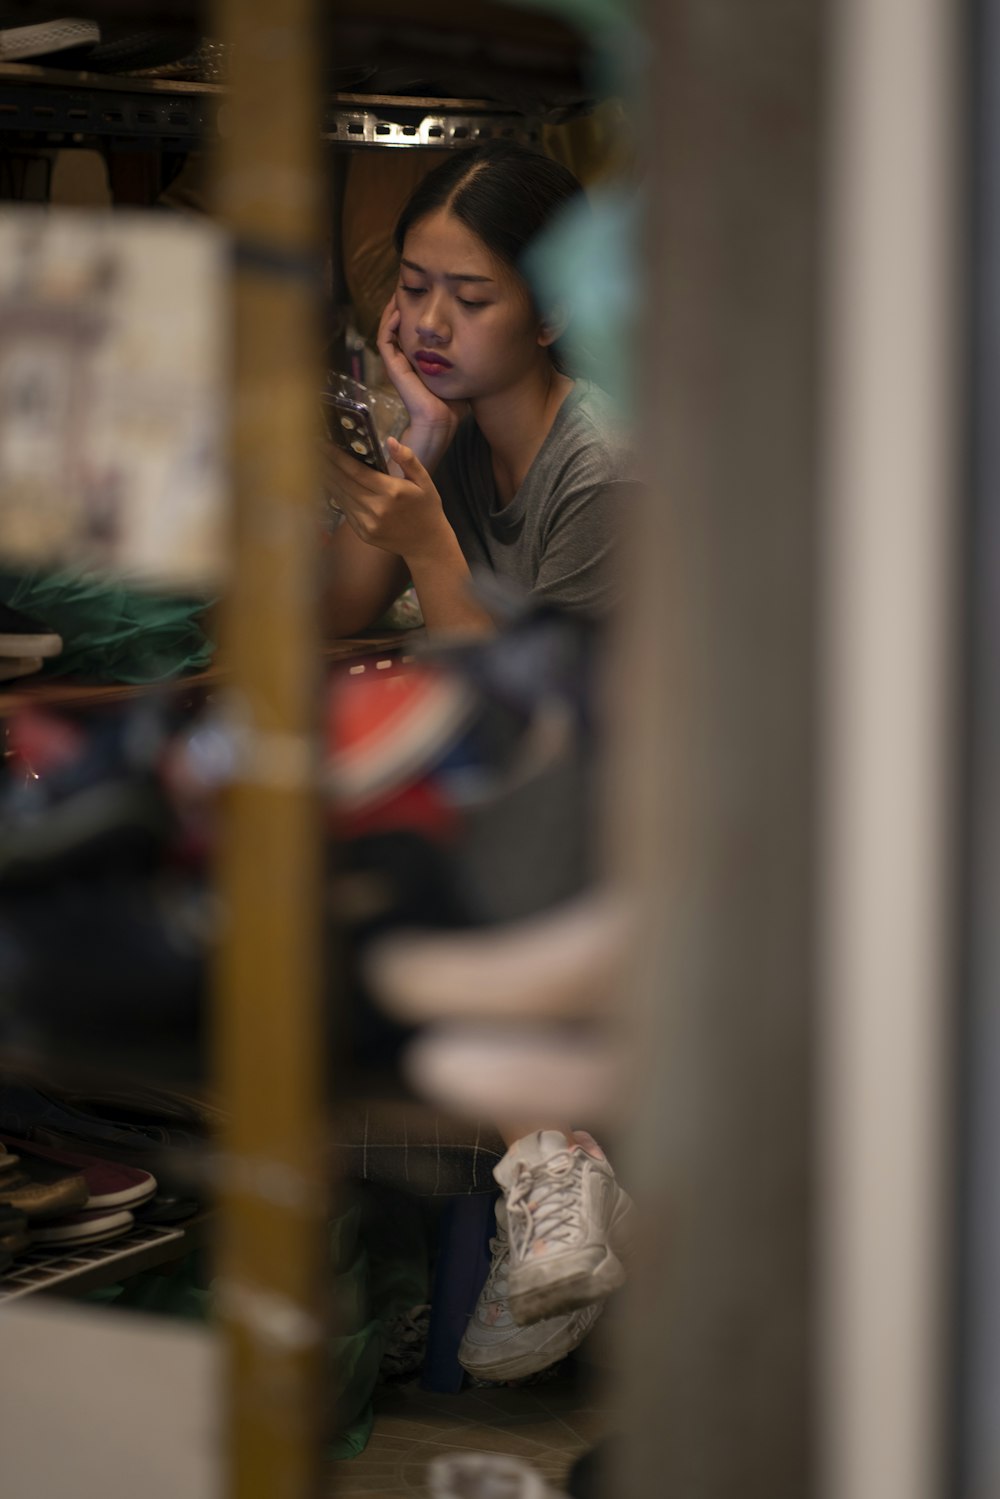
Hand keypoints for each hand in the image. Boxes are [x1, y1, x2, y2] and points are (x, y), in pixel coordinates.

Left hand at [321, 434, 454, 564]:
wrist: (426, 544)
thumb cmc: (426, 508)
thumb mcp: (424, 481)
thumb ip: (408, 459)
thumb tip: (390, 440)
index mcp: (392, 492)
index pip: (357, 472)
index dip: (338, 458)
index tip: (324, 445)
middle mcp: (377, 508)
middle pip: (344, 483)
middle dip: (327, 465)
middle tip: (314, 450)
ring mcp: (368, 523)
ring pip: (341, 497)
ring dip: (328, 480)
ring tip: (317, 464)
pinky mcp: (363, 534)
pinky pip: (345, 511)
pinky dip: (336, 496)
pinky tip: (331, 484)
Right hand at [377, 294, 467, 441]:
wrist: (442, 421)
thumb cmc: (453, 402)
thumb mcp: (458, 369)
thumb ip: (461, 353)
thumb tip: (478, 335)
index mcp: (417, 360)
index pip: (411, 329)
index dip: (415, 310)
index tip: (425, 294)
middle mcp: (404, 360)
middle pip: (397, 325)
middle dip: (403, 304)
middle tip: (409, 286)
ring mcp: (397, 363)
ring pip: (387, 329)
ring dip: (392, 309)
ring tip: (400, 292)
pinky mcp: (393, 367)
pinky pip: (384, 340)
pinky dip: (388, 323)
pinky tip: (398, 310)